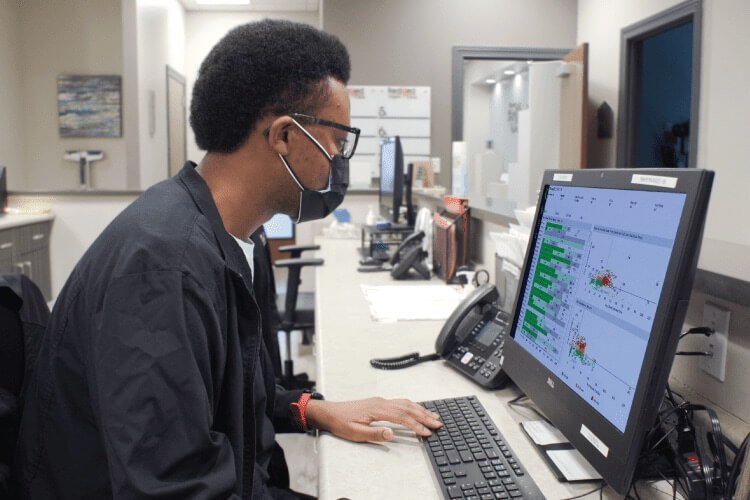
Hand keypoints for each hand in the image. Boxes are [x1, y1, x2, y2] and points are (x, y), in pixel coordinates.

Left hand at [305, 397, 441, 442]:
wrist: (330, 412)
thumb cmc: (341, 422)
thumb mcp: (355, 433)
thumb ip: (375, 433)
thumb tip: (392, 433)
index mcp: (377, 409)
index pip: (402, 417)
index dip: (416, 425)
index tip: (427, 432)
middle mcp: (381, 402)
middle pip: (407, 407)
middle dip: (424, 416)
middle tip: (438, 423)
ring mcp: (380, 401)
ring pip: (405, 403)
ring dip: (420, 409)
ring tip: (433, 415)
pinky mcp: (378, 402)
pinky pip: (399, 402)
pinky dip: (411, 405)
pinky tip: (416, 409)